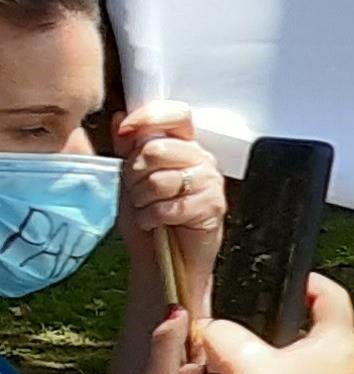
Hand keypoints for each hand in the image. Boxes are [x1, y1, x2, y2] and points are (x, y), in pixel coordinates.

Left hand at [112, 104, 224, 302]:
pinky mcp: (212, 206)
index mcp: (182, 146)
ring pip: (160, 179)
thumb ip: (128, 147)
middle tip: (138, 191)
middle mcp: (200, 159)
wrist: (161, 259)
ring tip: (148, 209)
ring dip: (142, 200)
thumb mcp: (129, 177)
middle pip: (157, 149)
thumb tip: (120, 118)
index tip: (128, 130)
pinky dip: (152, 217)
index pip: (176, 114)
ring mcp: (209, 182)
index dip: (150, 117)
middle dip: (135, 174)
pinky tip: (155, 222)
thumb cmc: (149, 218)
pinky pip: (169, 205)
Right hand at [192, 274, 353, 373]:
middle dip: (245, 341)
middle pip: (288, 340)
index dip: (309, 282)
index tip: (289, 278)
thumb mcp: (241, 358)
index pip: (330, 297)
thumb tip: (208, 330)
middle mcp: (334, 371)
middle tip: (217, 339)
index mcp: (335, 344)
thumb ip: (220, 334)